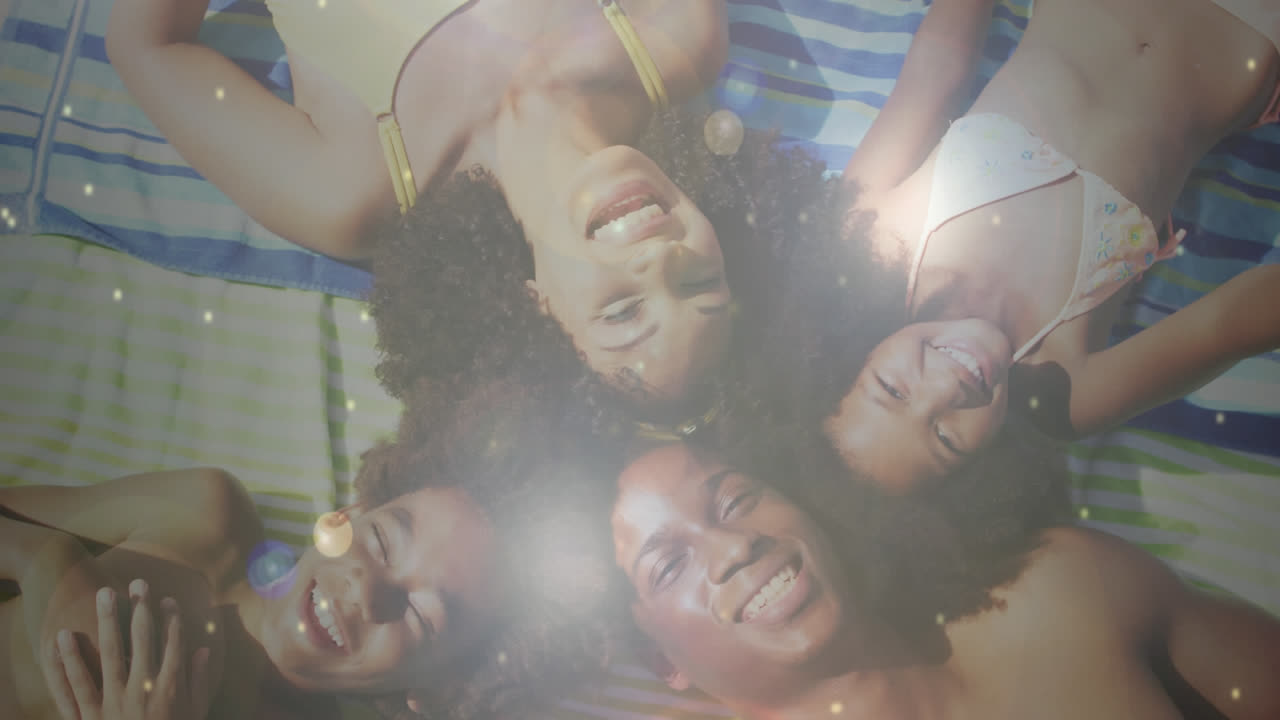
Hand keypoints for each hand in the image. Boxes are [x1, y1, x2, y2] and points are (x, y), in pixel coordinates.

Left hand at [43, 580, 211, 719]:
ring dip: (108, 620)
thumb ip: (200, 681)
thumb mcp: (196, 712)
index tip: (167, 599)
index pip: (173, 642)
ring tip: (104, 593)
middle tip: (137, 582)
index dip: (171, 618)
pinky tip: (64, 636)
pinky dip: (70, 658)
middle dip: (141, 607)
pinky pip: (79, 682)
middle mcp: (144, 687)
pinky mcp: (92, 714)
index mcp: (171, 687)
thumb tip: (204, 649)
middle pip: (144, 638)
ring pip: (112, 651)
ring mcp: (116, 699)